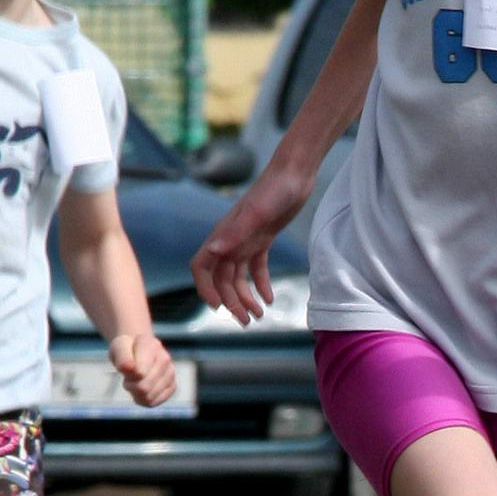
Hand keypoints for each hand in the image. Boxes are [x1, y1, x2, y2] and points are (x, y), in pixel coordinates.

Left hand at [108, 331, 176, 407]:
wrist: (136, 348)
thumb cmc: (126, 348)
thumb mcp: (118, 348)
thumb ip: (122, 357)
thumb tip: (128, 368)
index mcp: (151, 346)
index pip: (139, 373)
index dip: (128, 375)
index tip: (125, 367)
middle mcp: (165, 358)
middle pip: (143, 388)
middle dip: (130, 385)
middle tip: (128, 376)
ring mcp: (170, 373)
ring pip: (148, 398)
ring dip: (136, 393)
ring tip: (136, 380)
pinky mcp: (172, 386)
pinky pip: (153, 403)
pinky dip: (143, 399)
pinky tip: (142, 389)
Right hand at [190, 159, 314, 325]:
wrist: (294, 173)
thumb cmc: (274, 190)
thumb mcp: (255, 213)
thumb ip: (234, 233)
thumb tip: (214, 251)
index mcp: (223, 235)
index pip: (201, 267)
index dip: (205, 289)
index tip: (218, 307)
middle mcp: (230, 240)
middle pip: (222, 279)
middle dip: (231, 302)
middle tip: (247, 322)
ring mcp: (246, 240)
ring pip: (238, 277)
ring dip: (246, 297)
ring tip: (260, 316)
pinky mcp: (262, 238)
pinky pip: (256, 267)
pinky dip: (262, 284)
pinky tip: (270, 299)